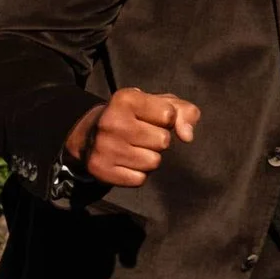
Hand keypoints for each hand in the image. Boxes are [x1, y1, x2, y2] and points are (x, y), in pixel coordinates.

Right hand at [65, 88, 199, 189]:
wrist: (91, 136)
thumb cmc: (134, 117)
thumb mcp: (159, 104)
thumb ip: (184, 112)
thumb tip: (188, 136)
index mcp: (126, 98)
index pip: (169, 115)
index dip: (167, 119)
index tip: (151, 117)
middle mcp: (111, 121)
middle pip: (163, 141)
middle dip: (158, 140)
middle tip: (141, 135)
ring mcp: (104, 147)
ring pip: (153, 162)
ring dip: (149, 157)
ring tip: (133, 148)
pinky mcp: (100, 169)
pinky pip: (139, 179)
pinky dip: (137, 174)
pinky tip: (125, 161)